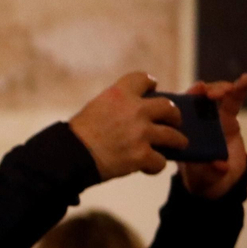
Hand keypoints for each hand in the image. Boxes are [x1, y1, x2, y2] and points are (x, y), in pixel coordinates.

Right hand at [69, 72, 186, 179]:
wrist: (68, 155)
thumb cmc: (76, 135)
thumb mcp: (94, 109)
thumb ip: (115, 107)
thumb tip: (130, 114)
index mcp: (119, 94)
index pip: (144, 79)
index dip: (150, 84)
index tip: (152, 89)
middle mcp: (135, 110)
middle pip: (168, 107)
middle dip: (173, 115)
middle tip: (173, 121)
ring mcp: (141, 133)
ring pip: (173, 136)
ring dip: (177, 140)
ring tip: (178, 144)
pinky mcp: (141, 155)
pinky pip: (160, 161)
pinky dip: (155, 165)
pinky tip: (149, 167)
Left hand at [178, 74, 246, 198]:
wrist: (217, 180)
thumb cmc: (204, 177)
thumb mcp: (205, 176)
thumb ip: (211, 171)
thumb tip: (220, 166)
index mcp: (183, 133)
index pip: (180, 111)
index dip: (187, 98)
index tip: (196, 91)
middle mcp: (194, 122)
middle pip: (197, 99)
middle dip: (205, 91)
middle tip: (212, 92)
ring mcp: (212, 118)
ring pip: (216, 96)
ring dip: (223, 87)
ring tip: (235, 86)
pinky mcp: (228, 117)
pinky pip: (234, 99)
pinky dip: (240, 88)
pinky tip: (246, 79)